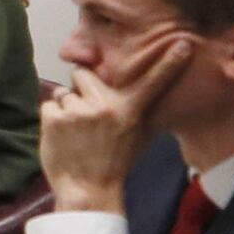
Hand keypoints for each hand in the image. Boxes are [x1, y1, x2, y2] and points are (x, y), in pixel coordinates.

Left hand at [41, 33, 194, 212]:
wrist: (87, 190)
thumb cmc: (113, 162)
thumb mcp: (138, 135)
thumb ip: (139, 109)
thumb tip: (147, 88)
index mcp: (130, 110)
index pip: (153, 82)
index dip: (170, 62)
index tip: (183, 43)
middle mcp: (106, 106)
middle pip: (83, 74)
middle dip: (82, 89)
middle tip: (89, 117)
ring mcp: (79, 111)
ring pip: (64, 92)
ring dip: (67, 107)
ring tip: (77, 132)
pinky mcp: (54, 117)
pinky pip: (49, 104)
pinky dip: (52, 117)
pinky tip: (63, 136)